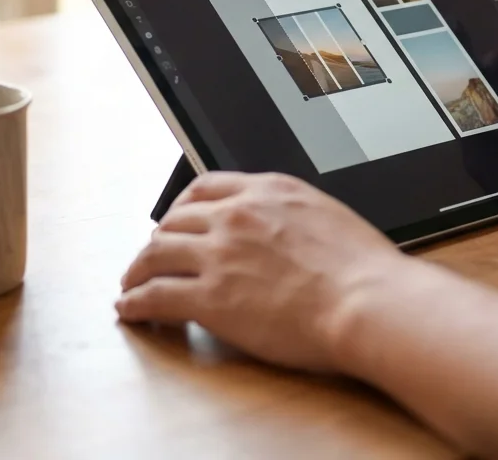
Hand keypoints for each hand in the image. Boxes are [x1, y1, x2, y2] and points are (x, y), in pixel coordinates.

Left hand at [117, 171, 405, 372]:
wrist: (367, 300)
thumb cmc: (363, 270)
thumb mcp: (327, 216)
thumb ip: (292, 215)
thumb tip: (283, 230)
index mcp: (266, 190)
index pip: (204, 188)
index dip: (182, 207)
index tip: (177, 221)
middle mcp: (235, 216)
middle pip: (174, 221)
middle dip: (158, 240)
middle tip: (151, 258)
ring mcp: (219, 255)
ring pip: (155, 254)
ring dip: (137, 270)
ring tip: (131, 285)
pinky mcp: (210, 298)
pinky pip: (156, 295)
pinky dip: (136, 302)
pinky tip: (130, 309)